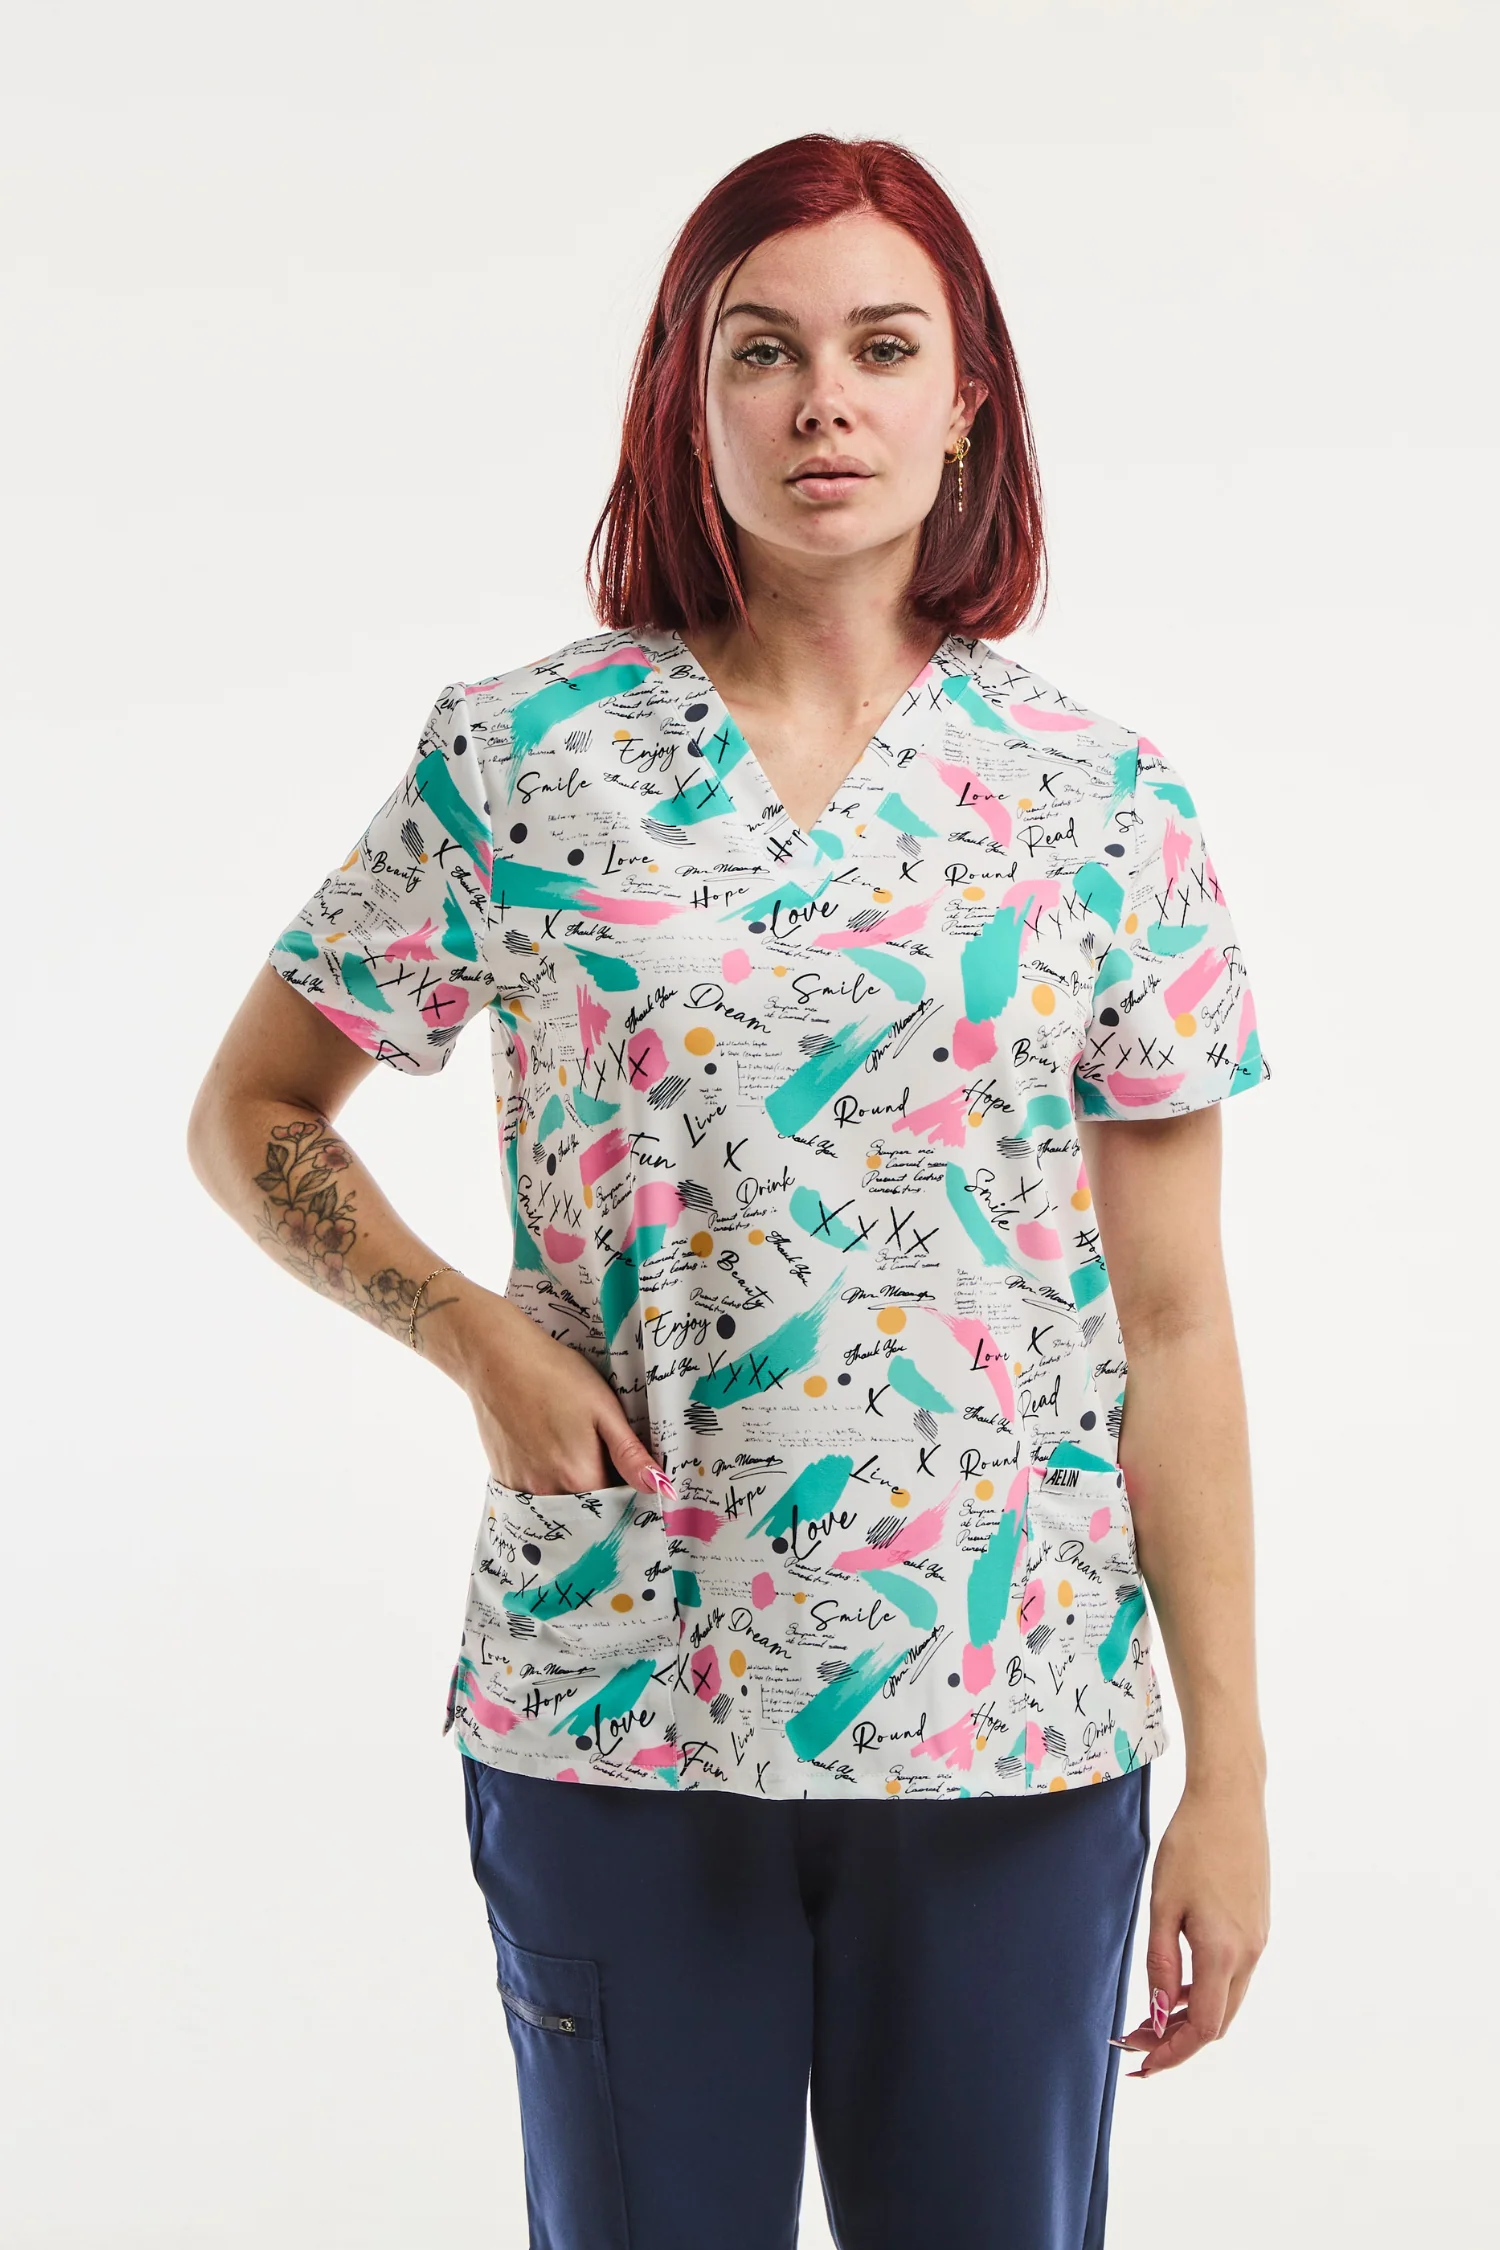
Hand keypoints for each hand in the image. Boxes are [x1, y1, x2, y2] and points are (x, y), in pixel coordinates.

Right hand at [449, 1290, 674, 1503]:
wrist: (496, 1359)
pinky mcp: (504, 1478)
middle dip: (599, 1490)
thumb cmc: (555, 1375)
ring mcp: (522, 1487)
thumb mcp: (603, 1408)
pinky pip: (533, 1494)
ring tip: (568, 1444)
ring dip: (571, 1486)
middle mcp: (549, 1492)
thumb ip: (630, 1454)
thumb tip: (661, 1488)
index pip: (616, 1503)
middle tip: (597, 1451)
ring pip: (559, 1501)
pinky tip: (545, 1448)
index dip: (626, 1487)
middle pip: (587, 1508)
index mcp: (580, 1477)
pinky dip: (545, 1480)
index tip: (626, 1466)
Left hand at [1114, 1774, 1269, 2078]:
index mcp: (1224, 1952)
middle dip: (1178, 2040)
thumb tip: (1157, 2013)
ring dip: (1191, 2016)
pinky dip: (1205, 1990)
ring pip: (1226, 1999)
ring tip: (1150, 2018)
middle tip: (1136, 2044)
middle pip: (1218, 2022)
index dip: (1172, 2052)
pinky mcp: (1257, 1925)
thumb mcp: (1164, 1904)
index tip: (1141, 2063)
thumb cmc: (1191, 1845)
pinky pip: (1233, 1974)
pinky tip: (1176, 1983)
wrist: (1230, 1801)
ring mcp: (1258, 1940)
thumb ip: (1161, 1963)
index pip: (1204, 2027)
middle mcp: (1249, 1953)